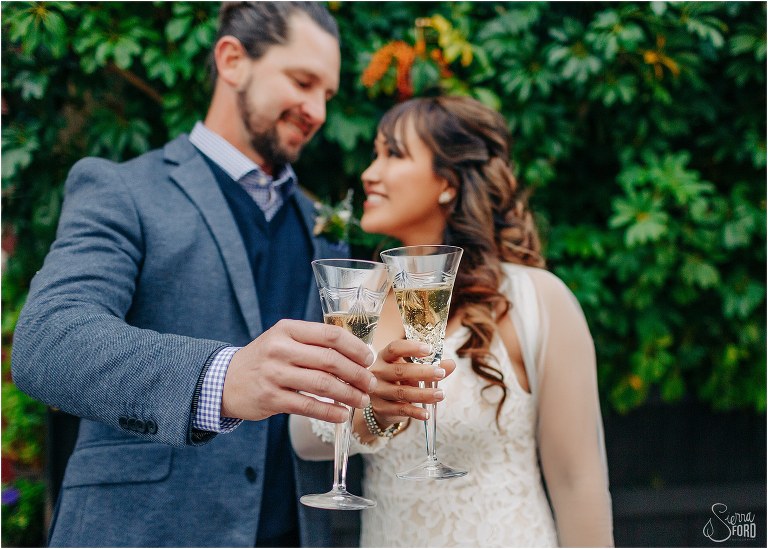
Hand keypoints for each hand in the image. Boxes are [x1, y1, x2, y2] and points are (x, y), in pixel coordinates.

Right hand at [221, 319, 375, 422]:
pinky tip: (342, 415)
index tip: (368, 359)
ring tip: (362, 400)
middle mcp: (280, 349)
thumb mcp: (283, 340)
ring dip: (349, 394)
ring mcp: (274, 374)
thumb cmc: (265, 359)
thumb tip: (357, 355)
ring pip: (323, 384)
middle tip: (370, 384)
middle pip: (330, 360)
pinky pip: (309, 406)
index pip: (330, 335)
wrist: (225, 381)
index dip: (355, 348)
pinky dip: (330, 412)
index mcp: (288, 329)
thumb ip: (313, 342)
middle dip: (357, 374)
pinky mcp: (271, 399)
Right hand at [368, 339, 456, 427]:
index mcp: (385, 357)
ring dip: (424, 394)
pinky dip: (415, 412)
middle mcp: (378, 372)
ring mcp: (378, 391)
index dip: (411, 348)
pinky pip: (400, 409)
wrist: (381, 404)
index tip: (429, 349)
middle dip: (423, 372)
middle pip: (400, 371)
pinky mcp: (381, 408)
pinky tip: (427, 413)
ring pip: (402, 392)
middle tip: (441, 373)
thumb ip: (431, 366)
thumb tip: (451, 364)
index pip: (395, 348)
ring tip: (441, 394)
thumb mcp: (412, 370)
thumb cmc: (399, 381)